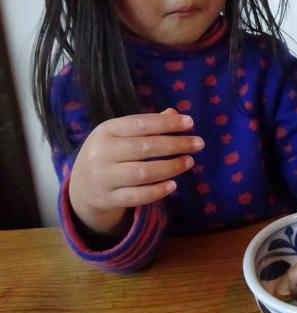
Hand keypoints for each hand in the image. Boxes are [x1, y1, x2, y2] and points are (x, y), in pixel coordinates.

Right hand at [69, 108, 202, 235]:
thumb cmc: (110, 152)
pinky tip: (174, 184)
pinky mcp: (108, 199)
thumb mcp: (121, 134)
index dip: (167, 123)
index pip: (140, 123)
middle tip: (199, 143)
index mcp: (106, 130)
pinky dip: (158, 191)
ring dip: (171, 167)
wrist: (81, 186)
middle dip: (176, 145)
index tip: (190, 123)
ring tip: (189, 162)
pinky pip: (137, 196)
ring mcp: (103, 177)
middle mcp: (102, 153)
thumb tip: (175, 113)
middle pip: (145, 148)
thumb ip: (147, 124)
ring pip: (143, 173)